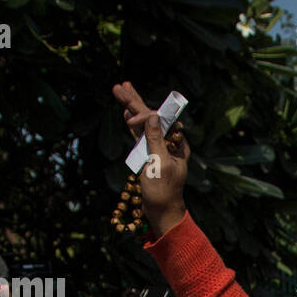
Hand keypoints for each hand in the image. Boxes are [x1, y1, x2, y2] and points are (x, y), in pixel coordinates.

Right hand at [112, 81, 189, 236]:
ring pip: (144, 123)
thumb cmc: (163, 191)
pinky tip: (125, 113)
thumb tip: (153, 115)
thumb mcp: (159, 164)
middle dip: (135, 101)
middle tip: (120, 84)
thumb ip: (155, 139)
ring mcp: (158, 148)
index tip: (129, 120)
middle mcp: (168, 142)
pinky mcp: (149, 156)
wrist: (161, 211)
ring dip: (131, 108)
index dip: (144, 115)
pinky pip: (140, 135)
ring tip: (120, 90)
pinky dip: (132, 124)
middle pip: (151, 116)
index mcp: (176, 143)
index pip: (160, 120)